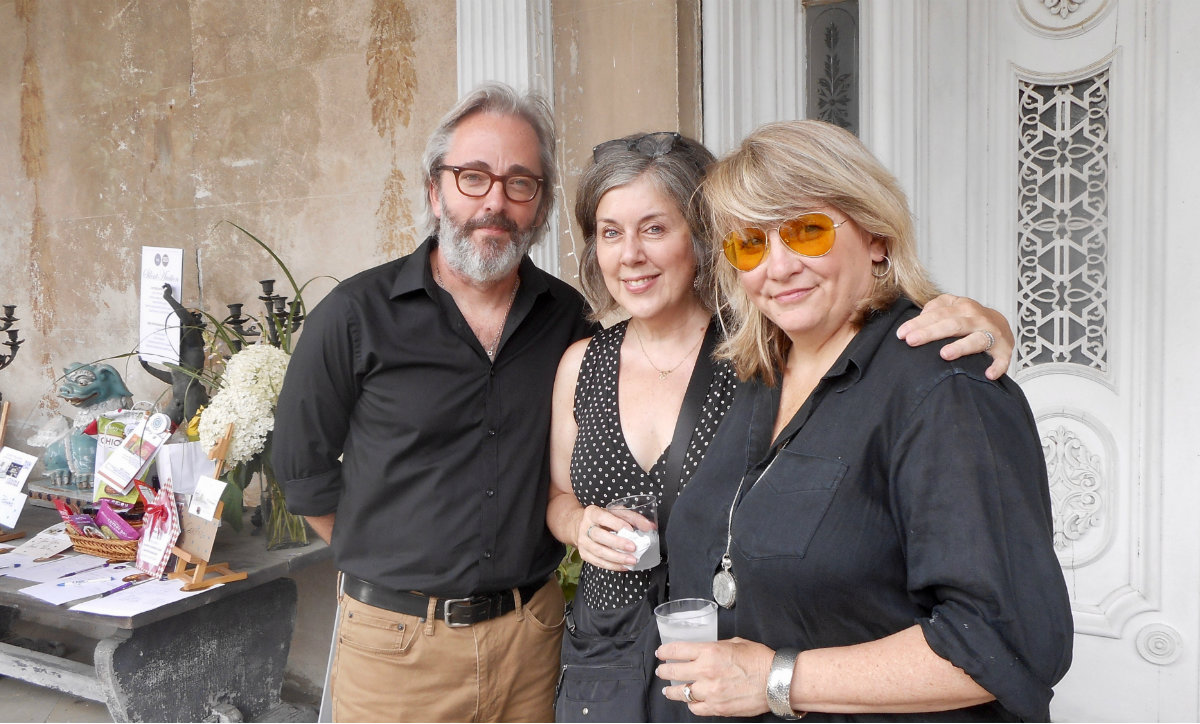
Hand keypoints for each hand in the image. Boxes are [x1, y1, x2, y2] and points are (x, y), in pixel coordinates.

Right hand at [573, 504, 641, 570]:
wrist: (582, 526)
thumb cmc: (604, 518)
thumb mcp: (617, 512)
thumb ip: (633, 518)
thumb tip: (650, 527)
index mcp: (592, 513)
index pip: (603, 517)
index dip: (616, 524)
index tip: (631, 530)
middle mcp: (584, 527)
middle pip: (599, 536)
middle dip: (617, 543)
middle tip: (633, 548)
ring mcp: (582, 542)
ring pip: (598, 551)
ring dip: (617, 558)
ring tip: (632, 560)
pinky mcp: (584, 554)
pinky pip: (598, 562)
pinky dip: (612, 566)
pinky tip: (624, 566)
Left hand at [656, 638, 774, 717]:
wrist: (776, 681)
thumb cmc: (760, 660)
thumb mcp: (735, 643)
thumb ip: (715, 647)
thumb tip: (704, 652)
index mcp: (709, 652)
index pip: (677, 650)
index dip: (665, 651)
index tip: (661, 652)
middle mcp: (706, 672)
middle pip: (674, 671)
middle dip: (664, 670)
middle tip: (662, 670)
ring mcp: (710, 692)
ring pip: (681, 693)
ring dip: (672, 690)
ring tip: (668, 690)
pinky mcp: (718, 708)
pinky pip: (696, 708)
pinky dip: (691, 704)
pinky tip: (690, 701)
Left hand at [896, 294, 1013, 379]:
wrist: (1001, 325)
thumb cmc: (970, 318)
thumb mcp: (953, 306)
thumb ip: (936, 307)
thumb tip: (920, 316)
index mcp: (962, 307)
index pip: (938, 314)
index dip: (918, 323)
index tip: (901, 333)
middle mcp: (977, 319)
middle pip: (952, 324)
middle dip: (931, 333)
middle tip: (912, 341)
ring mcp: (992, 334)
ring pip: (976, 340)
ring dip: (961, 347)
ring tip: (944, 354)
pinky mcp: (1004, 351)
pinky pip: (1001, 360)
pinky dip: (997, 367)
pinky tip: (988, 374)